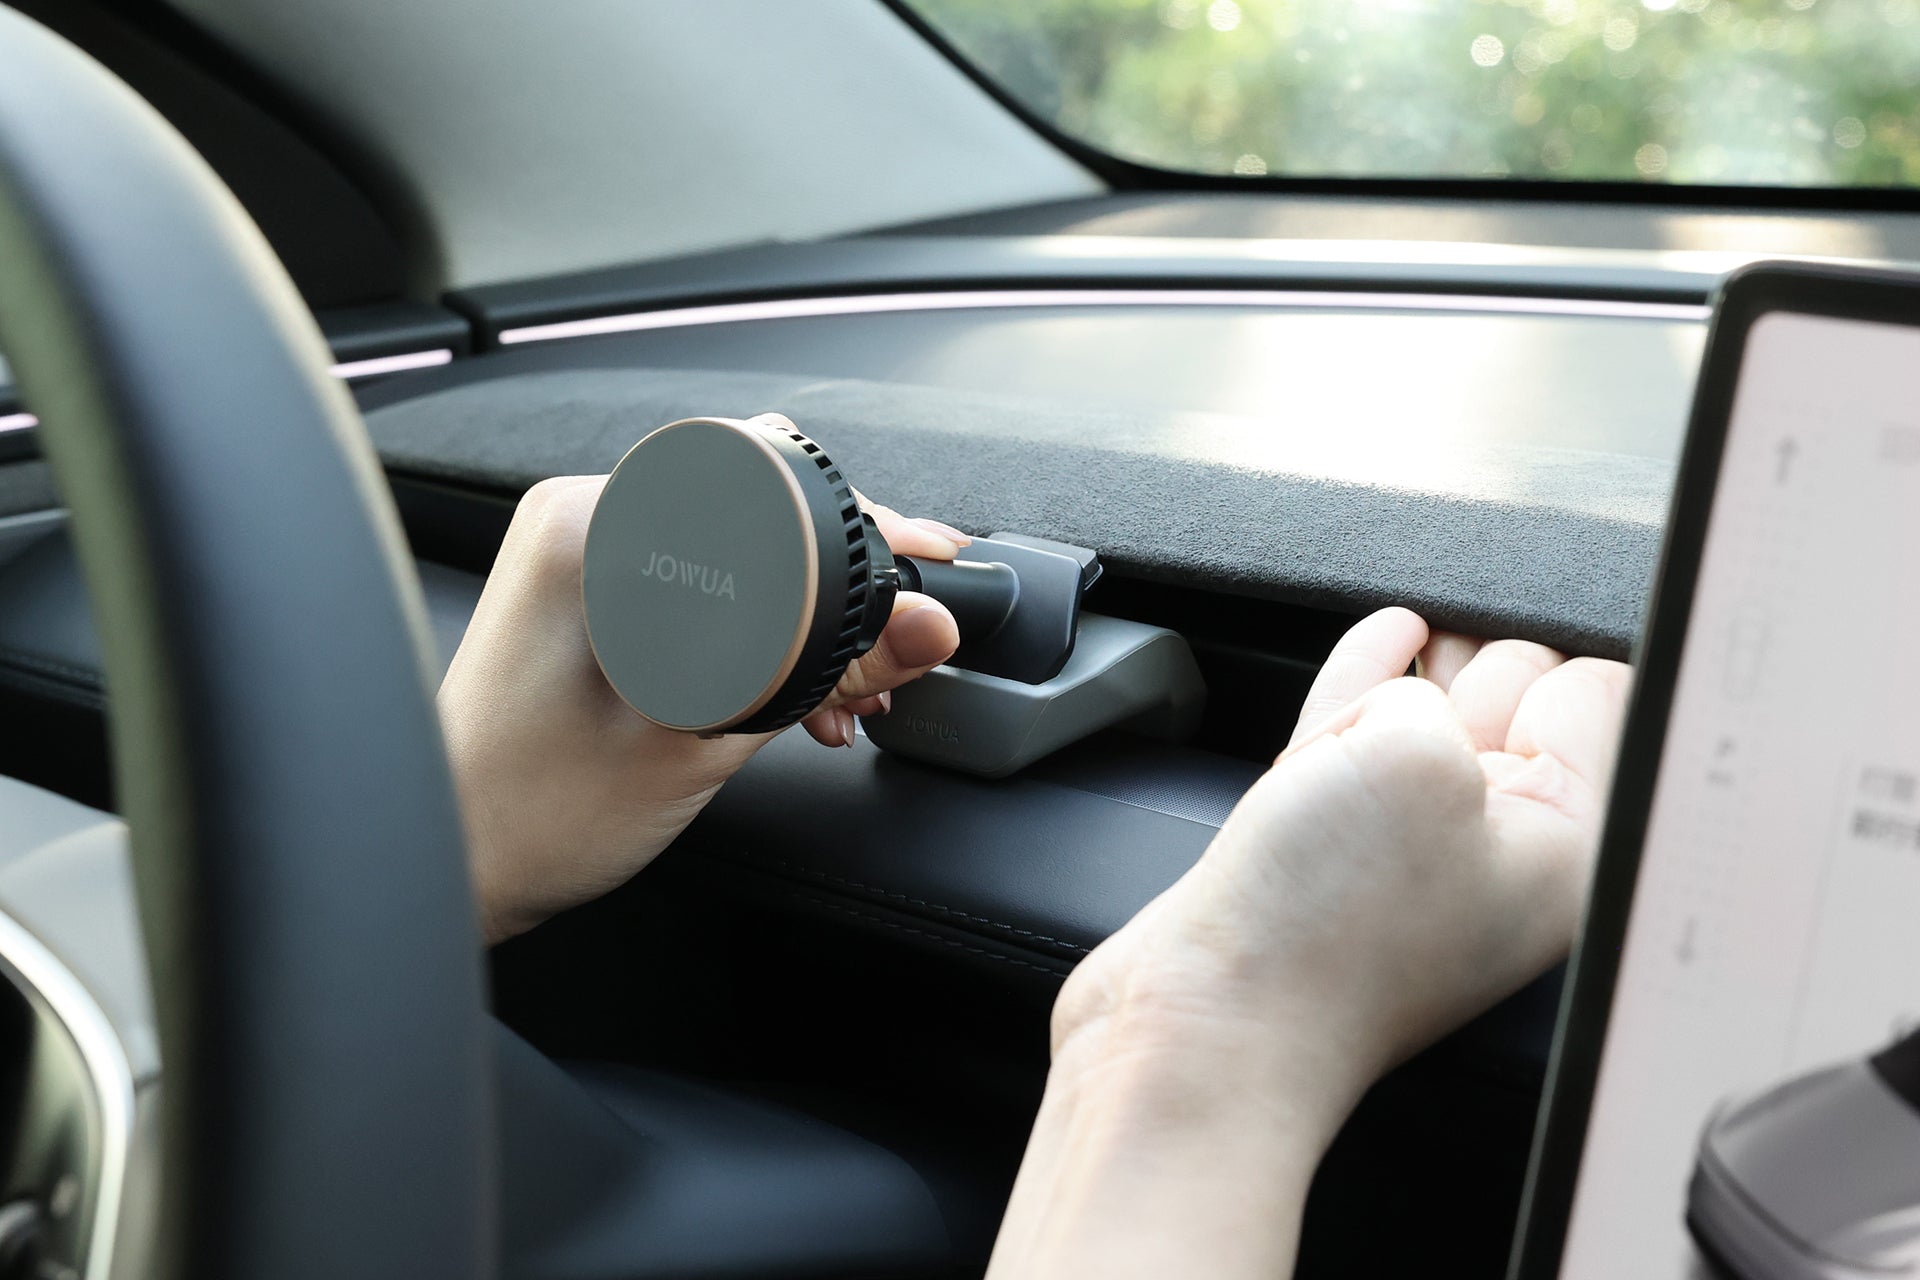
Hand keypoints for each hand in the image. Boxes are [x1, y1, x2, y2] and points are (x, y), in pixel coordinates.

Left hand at [439, 428, 965, 943]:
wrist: (444, 863)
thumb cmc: (528, 813)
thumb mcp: (701, 743)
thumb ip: (822, 673)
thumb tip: (923, 627)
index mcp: (593, 525)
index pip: (769, 483)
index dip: (868, 531)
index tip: (932, 568)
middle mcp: (581, 519)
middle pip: (761, 514)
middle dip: (847, 588)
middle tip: (901, 655)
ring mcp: (582, 555)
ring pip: (742, 554)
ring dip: (810, 619)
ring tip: (857, 697)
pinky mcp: (589, 595)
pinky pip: (704, 583)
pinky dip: (762, 632)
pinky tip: (802, 695)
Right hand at [988, 608, 1629, 1279]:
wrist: (1208, 1021)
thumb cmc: (1320, 927)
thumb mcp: (1414, 752)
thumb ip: (1429, 692)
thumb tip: (1402, 696)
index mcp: (1572, 843)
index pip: (1595, 693)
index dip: (1534, 665)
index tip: (1484, 686)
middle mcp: (1509, 853)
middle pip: (1521, 697)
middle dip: (1469, 674)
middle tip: (1422, 713)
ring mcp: (1422, 856)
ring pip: (1437, 718)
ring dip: (1414, 684)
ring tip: (1390, 676)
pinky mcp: (1339, 853)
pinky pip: (1370, 744)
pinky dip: (1374, 688)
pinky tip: (1391, 642)